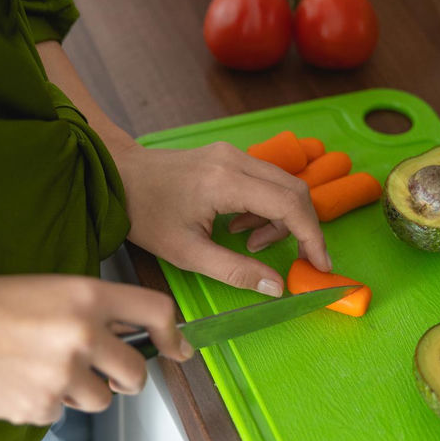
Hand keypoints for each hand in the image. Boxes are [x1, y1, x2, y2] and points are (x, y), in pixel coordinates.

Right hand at [0, 274, 190, 424]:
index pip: (158, 311)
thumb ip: (92, 308)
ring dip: (80, 392)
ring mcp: (63, 373)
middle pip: (136, 372)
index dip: (174, 334)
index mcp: (87, 296)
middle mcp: (83, 333)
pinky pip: (60, 414)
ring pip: (101, 401)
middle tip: (108, 376)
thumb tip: (130, 331)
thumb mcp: (48, 287)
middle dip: (126, 379)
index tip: (177, 349)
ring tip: (41, 370)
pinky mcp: (40, 406)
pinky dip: (44, 404)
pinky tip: (17, 382)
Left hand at [112, 142, 331, 295]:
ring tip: (253, 245)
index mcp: (225, 182)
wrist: (119, 177)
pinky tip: (241, 227)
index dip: (312, 236)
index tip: (320, 264)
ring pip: (283, 183)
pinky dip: (267, 206)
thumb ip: (235, 271)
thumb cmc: (146, 214)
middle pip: (295, 189)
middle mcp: (235, 159)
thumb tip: (276, 287)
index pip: (289, 205)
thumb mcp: (187, 253)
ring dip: (282, 219)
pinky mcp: (228, 155)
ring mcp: (232, 153)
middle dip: (304, 228)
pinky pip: (265, 179)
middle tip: (301, 259)